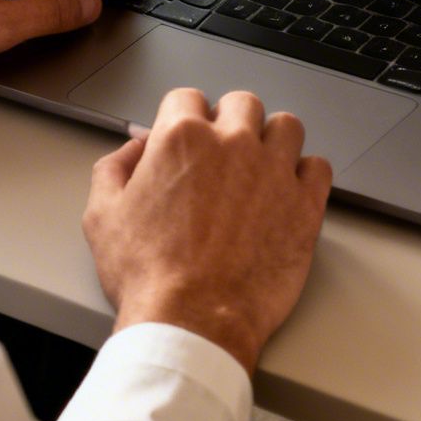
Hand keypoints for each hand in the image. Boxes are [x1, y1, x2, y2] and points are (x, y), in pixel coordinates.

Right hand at [83, 89, 333, 376]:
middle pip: (242, 104)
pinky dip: (306, 174)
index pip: (187, 98)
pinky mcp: (305, 205)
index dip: (183, 118)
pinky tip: (290, 191)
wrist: (193, 323)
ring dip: (273, 140)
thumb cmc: (149, 276)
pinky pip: (319, 167)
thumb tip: (133, 150)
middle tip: (223, 152)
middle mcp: (233, 145)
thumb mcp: (101, 217)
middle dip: (230, 121)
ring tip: (261, 166)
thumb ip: (114, 168)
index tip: (186, 137)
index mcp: (182, 138)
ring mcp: (274, 172)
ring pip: (287, 126)